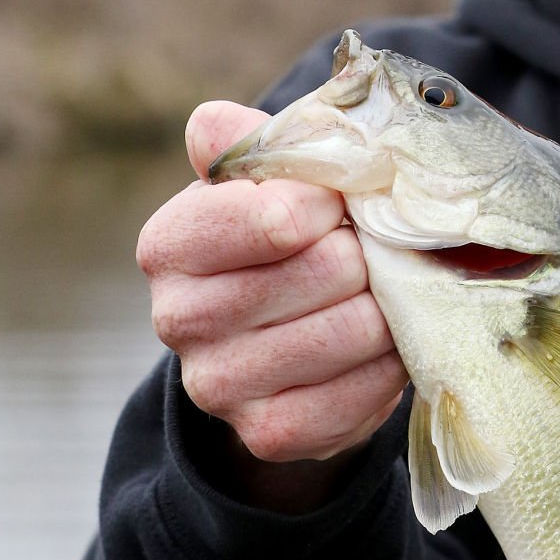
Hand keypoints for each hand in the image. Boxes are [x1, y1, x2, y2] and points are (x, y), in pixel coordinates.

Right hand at [137, 100, 407, 510]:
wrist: (293, 335)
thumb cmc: (288, 235)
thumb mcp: (270, 178)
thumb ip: (250, 144)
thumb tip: (212, 125)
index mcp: (171, 243)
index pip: (273, 216)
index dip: (331, 204)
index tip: (342, 203)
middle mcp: (178, 318)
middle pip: (322, 270)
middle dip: (366, 254)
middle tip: (372, 250)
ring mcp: (218, 384)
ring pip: (346, 332)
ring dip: (387, 308)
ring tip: (385, 292)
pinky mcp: (267, 433)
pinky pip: (355, 397)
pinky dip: (389, 366)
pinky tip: (386, 344)